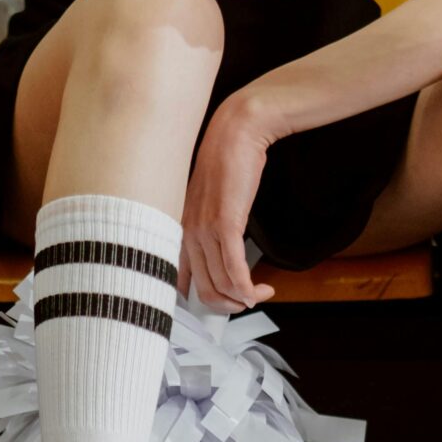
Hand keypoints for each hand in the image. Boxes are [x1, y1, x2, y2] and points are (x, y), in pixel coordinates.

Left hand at [181, 93, 280, 311]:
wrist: (235, 135)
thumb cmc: (226, 164)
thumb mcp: (209, 203)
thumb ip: (207, 229)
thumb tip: (220, 257)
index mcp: (180, 231)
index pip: (181, 283)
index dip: (205, 300)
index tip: (224, 303)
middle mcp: (187, 234)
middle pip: (205, 291)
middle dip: (229, 307)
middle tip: (247, 303)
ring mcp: (204, 231)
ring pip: (222, 284)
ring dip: (245, 298)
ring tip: (261, 293)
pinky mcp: (225, 225)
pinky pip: (235, 270)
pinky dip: (248, 287)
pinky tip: (260, 289)